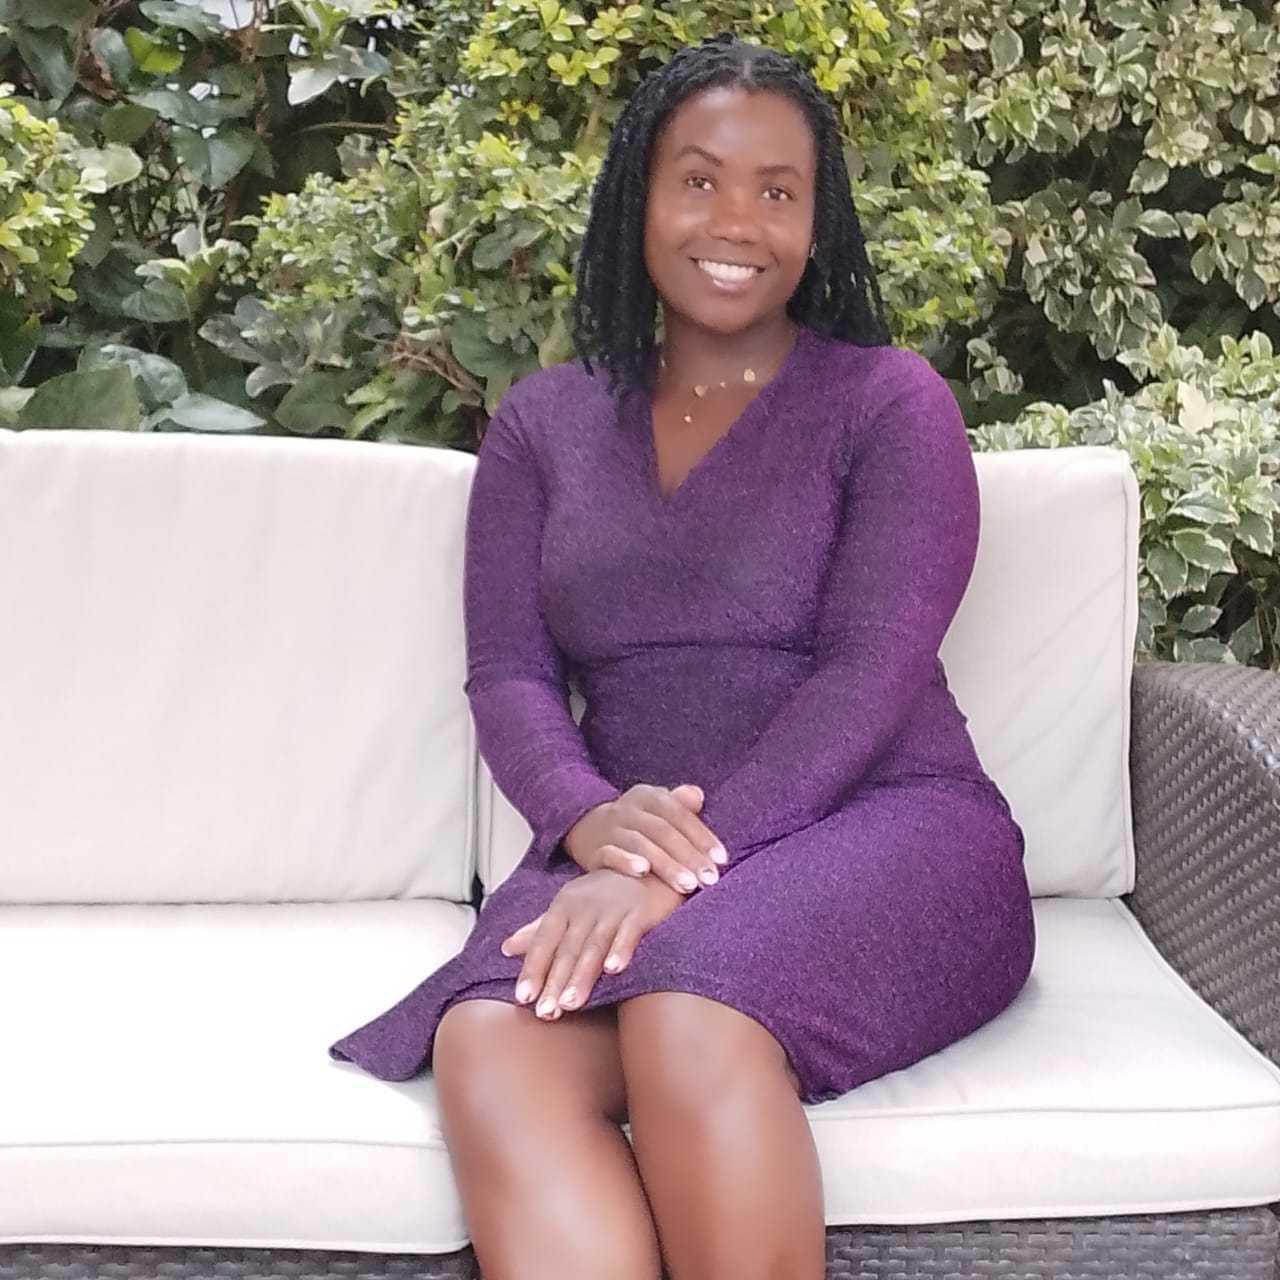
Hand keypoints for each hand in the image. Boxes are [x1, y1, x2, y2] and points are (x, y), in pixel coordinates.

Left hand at [499, 868, 685, 1018]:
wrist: (650, 868)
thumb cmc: (605, 893)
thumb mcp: (569, 907)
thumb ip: (539, 930)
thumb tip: (506, 948)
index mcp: (564, 906)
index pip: (543, 941)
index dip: (533, 969)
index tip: (523, 998)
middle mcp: (585, 906)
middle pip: (567, 949)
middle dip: (555, 982)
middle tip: (545, 1013)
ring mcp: (613, 908)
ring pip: (594, 946)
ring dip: (582, 975)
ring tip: (570, 1004)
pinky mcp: (639, 911)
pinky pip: (629, 933)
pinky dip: (621, 950)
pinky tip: (614, 970)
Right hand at [563, 783, 727, 894]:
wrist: (583, 826)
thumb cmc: (635, 822)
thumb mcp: (656, 808)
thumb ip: (680, 806)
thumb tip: (698, 795)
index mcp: (649, 796)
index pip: (679, 815)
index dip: (701, 837)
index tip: (721, 860)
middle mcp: (628, 809)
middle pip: (663, 831)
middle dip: (689, 856)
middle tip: (709, 880)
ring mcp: (610, 828)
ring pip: (640, 843)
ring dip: (666, 864)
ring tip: (687, 885)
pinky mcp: (593, 849)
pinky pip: (609, 853)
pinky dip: (625, 861)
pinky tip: (643, 873)